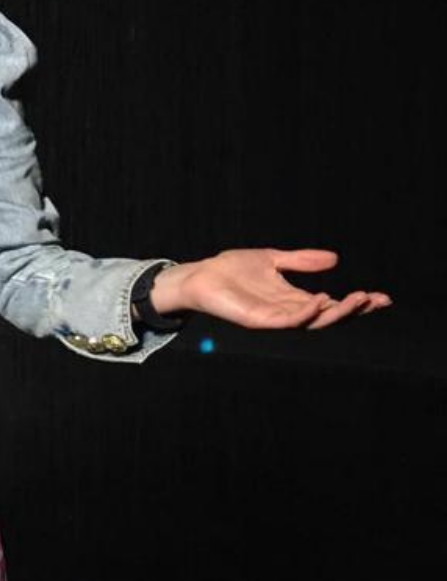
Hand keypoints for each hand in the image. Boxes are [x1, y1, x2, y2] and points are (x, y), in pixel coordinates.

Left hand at [150, 248, 391, 329]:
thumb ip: (301, 261)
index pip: (331, 304)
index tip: (381, 297)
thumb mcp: (273, 260)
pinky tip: (319, 301)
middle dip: (353, 310)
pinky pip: (285, 321)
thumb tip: (335, 259)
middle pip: (327, 316)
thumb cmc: (232, 269)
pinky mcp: (256, 320)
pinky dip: (304, 313)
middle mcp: (287, 311)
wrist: (199, 275)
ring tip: (355, 299)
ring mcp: (273, 318)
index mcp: (293, 299)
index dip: (356, 303)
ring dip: (335, 312)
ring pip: (311, 321)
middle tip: (374, 299)